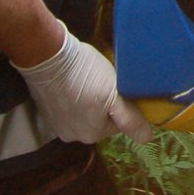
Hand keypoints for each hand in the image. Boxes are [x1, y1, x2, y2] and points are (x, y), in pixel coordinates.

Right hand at [14, 22, 154, 142]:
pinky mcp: (46, 111)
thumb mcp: (114, 93)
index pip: (119, 123)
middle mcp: (73, 135)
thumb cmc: (85, 73)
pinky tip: (75, 81)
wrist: (47, 55)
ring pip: (85, 113)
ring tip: (89, 79)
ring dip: (90, 100)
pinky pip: (68, 107)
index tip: (122, 87)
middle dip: (106, 103)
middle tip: (106, 81)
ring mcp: (57, 124)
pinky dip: (74, 96)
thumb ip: (130, 118)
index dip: (124, 104)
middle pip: (101, 120)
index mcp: (92, 134)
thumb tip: (147, 138)